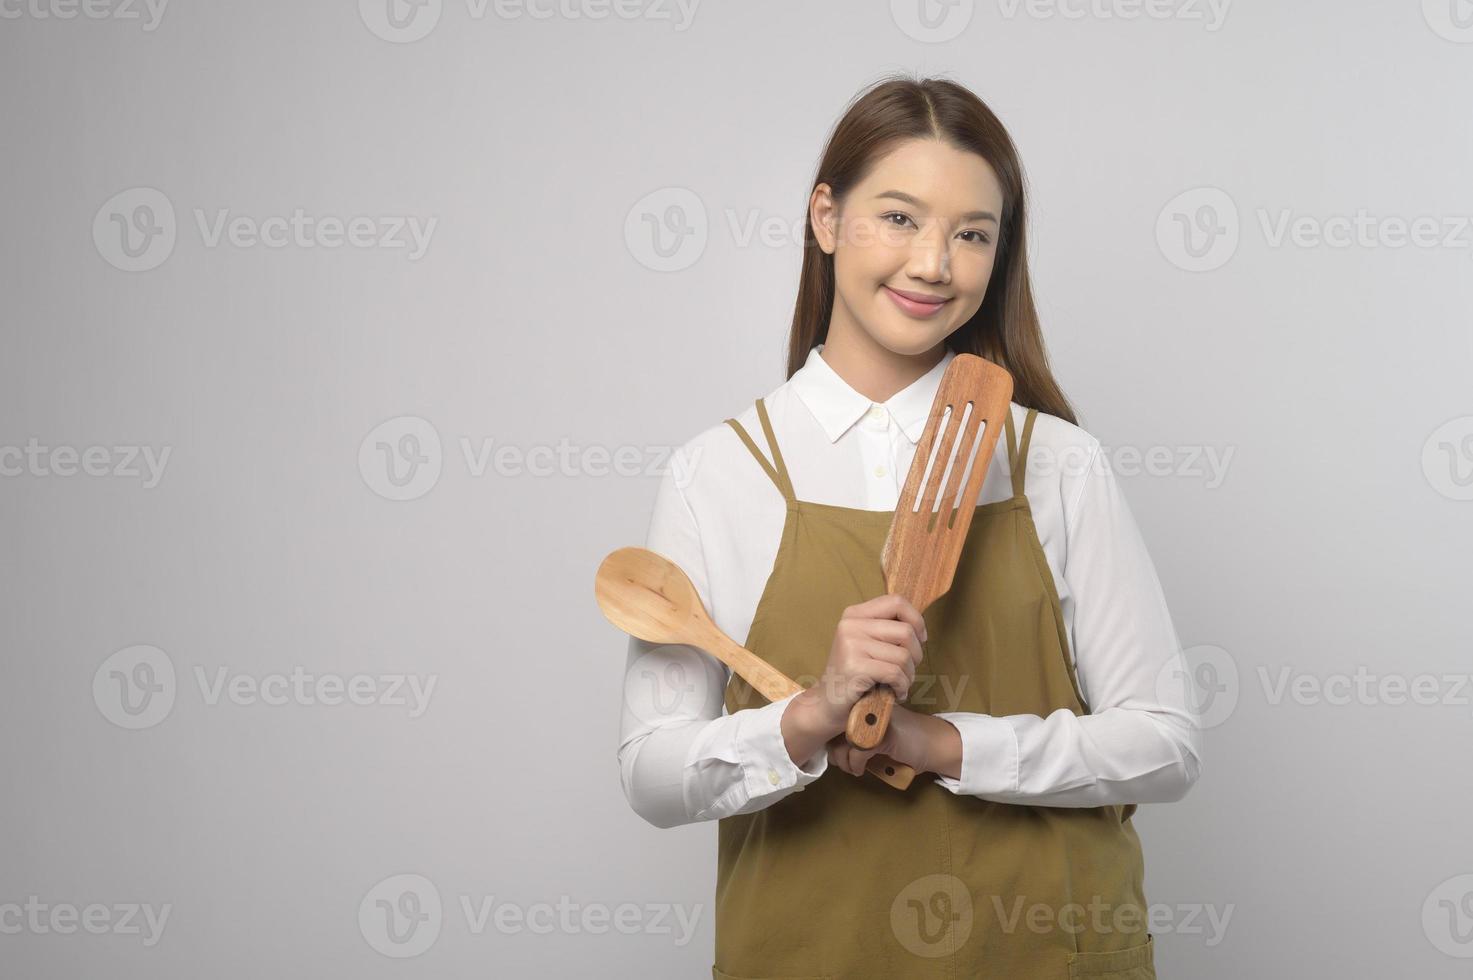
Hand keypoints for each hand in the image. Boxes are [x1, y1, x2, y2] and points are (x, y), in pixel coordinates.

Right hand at [797, 594, 926, 741]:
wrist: (828, 703)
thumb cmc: (856, 675)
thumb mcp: (867, 643)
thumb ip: (887, 630)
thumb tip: (919, 626)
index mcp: (854, 615)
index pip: (896, 601)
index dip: (916, 620)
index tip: (920, 638)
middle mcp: (850, 625)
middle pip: (906, 631)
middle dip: (916, 654)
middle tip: (907, 670)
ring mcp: (850, 645)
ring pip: (904, 655)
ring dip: (909, 675)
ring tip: (899, 684)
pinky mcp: (854, 667)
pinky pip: (895, 673)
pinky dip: (902, 687)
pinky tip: (895, 693)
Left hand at [826, 703, 937, 775]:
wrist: (937, 744)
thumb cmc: (908, 742)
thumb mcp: (879, 736)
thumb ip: (860, 735)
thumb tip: (834, 747)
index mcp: (869, 705)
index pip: (839, 719)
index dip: (834, 738)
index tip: (837, 754)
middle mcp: (871, 708)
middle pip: (838, 729)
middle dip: (835, 751)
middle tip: (842, 764)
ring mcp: (878, 720)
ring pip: (845, 741)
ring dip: (844, 761)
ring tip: (852, 768)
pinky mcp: (884, 734)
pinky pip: (858, 751)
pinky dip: (856, 765)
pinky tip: (860, 770)